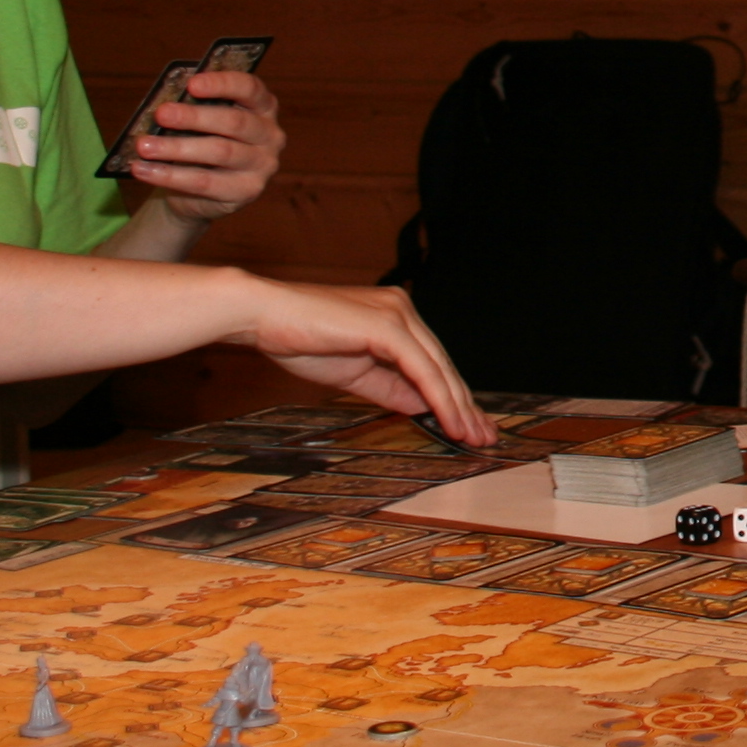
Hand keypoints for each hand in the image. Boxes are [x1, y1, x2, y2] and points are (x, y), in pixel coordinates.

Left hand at [127, 69, 283, 221]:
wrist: (200, 191)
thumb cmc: (201, 141)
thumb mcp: (201, 122)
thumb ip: (193, 108)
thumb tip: (166, 105)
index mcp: (263, 107)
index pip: (250, 88)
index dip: (222, 84)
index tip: (191, 84)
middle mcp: (270, 135)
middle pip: (234, 122)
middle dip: (194, 117)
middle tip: (161, 114)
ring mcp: (263, 165)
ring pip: (219, 152)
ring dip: (176, 148)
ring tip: (144, 146)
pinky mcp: (247, 191)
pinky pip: (205, 182)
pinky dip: (169, 175)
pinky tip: (143, 169)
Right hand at [230, 277, 495, 445]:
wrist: (262, 315)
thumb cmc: (298, 339)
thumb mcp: (354, 373)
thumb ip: (390, 388)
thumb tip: (421, 408)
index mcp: (395, 316)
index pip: (433, 362)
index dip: (453, 396)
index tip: (468, 425)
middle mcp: (403, 309)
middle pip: (443, 365)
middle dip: (466, 405)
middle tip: (485, 437)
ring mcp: (398, 314)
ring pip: (438, 369)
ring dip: (458, 407)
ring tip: (472, 437)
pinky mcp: (388, 325)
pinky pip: (422, 370)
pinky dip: (439, 399)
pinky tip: (450, 423)